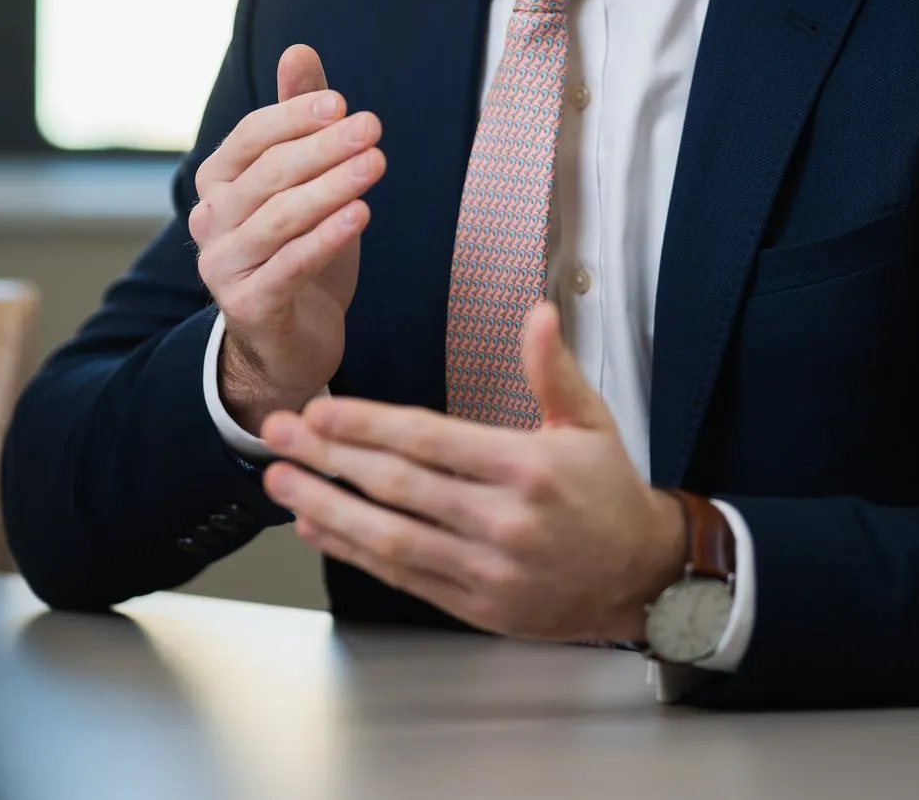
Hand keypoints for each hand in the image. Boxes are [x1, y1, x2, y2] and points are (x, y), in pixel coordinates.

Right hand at [193, 45, 382, 433]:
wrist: (291, 338)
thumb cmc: (299, 248)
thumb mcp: (305, 181)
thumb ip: (299, 119)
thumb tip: (299, 49)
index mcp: (218, 183)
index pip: (252, 137)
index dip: (295, 116)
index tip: (343, 104)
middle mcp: (211, 221)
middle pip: (269, 174)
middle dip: (324, 147)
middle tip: (373, 127)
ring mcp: (224, 266)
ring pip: (279, 218)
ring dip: (331, 187)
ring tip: (377, 164)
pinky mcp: (248, 306)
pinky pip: (288, 265)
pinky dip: (325, 237)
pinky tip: (361, 215)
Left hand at [259, 303, 685, 643]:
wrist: (641, 576)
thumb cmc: (610, 494)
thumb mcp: (590, 423)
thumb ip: (552, 369)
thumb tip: (538, 312)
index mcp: (527, 467)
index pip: (429, 440)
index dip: (366, 426)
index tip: (320, 412)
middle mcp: (504, 520)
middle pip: (398, 486)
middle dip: (328, 458)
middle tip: (276, 435)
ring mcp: (487, 569)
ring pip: (390, 536)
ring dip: (325, 508)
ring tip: (281, 484)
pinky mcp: (476, 604)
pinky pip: (403, 575)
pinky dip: (354, 551)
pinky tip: (318, 528)